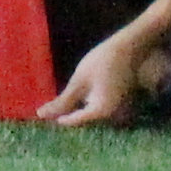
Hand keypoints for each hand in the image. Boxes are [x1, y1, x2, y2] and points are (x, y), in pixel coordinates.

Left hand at [40, 26, 165, 129]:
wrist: (129, 48)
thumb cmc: (102, 61)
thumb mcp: (79, 81)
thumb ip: (62, 101)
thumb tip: (41, 115)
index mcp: (102, 112)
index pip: (75, 122)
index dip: (59, 118)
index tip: (46, 114)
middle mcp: (114, 118)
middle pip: (85, 122)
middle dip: (70, 115)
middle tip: (54, 109)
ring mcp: (120, 112)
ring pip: (93, 116)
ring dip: (80, 110)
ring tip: (66, 102)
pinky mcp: (121, 105)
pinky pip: (101, 110)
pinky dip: (90, 105)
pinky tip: (82, 96)